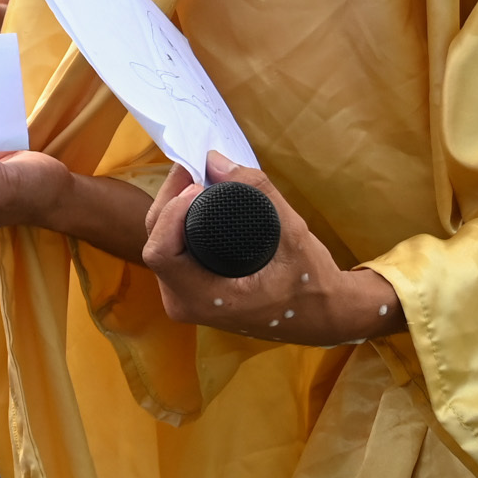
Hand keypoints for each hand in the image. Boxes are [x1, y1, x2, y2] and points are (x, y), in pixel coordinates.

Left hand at [140, 153, 402, 346]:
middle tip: (198, 166)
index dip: (172, 212)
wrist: (321, 316)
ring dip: (174, 206)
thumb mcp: (291, 234)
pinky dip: (180, 221)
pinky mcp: (189, 289)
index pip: (160, 251)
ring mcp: (183, 297)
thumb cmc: (310, 283)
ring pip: (160, 242)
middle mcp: (184, 302)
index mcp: (205, 300)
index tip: (201, 184)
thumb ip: (257, 193)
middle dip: (171, 197)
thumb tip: (215, 161)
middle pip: (156, 240)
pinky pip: (172, 249)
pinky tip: (198, 198)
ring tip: (200, 177)